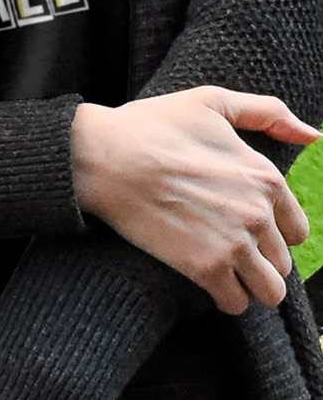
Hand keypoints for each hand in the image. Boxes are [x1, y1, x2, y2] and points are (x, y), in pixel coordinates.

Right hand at [70, 86, 320, 315]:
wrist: (103, 155)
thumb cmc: (152, 125)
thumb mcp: (210, 102)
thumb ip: (266, 113)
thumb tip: (312, 135)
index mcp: (265, 176)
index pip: (296, 229)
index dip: (271, 229)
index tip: (242, 224)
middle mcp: (258, 213)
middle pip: (282, 262)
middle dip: (257, 257)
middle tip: (223, 243)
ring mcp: (233, 243)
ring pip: (269, 291)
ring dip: (248, 283)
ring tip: (221, 268)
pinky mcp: (204, 267)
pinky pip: (236, 304)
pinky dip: (225, 296)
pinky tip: (206, 278)